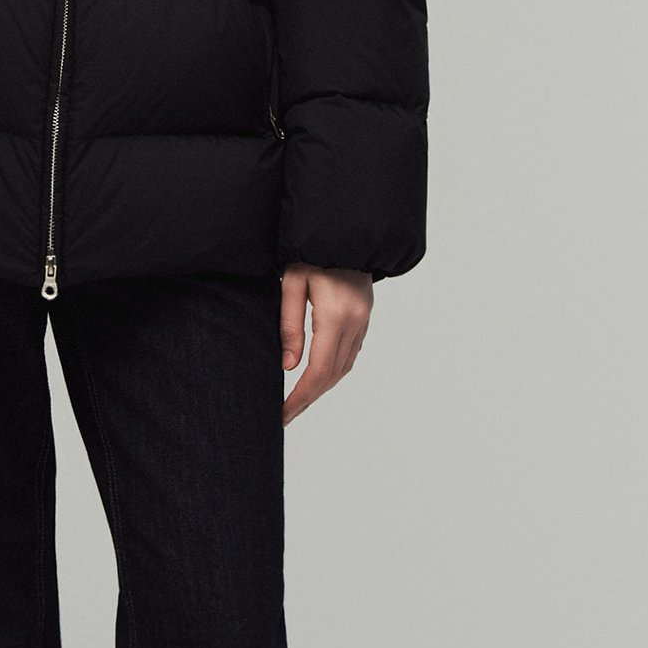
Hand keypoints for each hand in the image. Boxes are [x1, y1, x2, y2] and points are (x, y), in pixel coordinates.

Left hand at [278, 263, 372, 423]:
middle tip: (286, 416)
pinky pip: (351, 354)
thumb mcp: (293, 284)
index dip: (300, 396)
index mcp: (335, 316)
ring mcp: (363, 321)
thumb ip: (290, 326)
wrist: (346, 232)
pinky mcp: (365, 317)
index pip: (318, 370)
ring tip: (299, 402)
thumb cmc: (313, 253)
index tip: (283, 413)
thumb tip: (288, 366)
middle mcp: (355, 323)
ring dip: (322, 388)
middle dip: (309, 399)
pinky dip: (334, 371)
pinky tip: (318, 378)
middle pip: (333, 375)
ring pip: (344, 367)